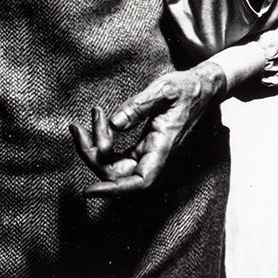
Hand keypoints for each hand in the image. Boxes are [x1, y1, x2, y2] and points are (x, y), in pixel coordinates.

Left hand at [70, 62, 226, 196]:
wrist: (201, 87)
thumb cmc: (185, 88)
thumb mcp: (164, 89)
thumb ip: (139, 105)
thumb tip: (115, 123)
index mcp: (163, 146)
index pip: (139, 181)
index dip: (114, 189)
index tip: (90, 190)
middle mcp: (155, 155)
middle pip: (119, 174)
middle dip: (93, 157)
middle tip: (77, 129)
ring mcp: (148, 151)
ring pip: (116, 164)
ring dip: (95, 149)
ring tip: (80, 125)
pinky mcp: (144, 145)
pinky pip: (119, 154)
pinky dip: (104, 142)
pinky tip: (96, 124)